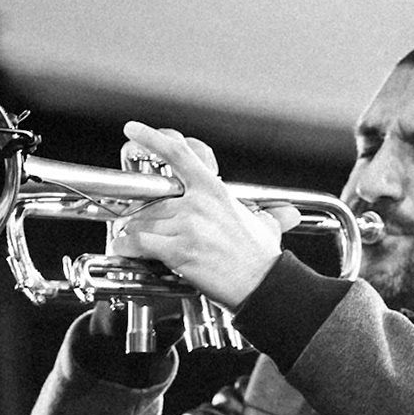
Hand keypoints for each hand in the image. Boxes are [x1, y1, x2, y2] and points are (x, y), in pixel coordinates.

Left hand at [113, 123, 303, 310]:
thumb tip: (288, 214)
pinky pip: (140, 243)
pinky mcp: (179, 250)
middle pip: (152, 198)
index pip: (178, 154)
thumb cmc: (262, 258)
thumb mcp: (266, 223)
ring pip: (143, 221)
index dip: (151, 137)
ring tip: (133, 238)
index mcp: (214, 190)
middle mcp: (198, 204)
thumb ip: (266, 213)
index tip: (133, 130)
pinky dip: (128, 246)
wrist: (261, 284)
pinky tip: (126, 248)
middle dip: (141, 211)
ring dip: (134, 230)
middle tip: (137, 219)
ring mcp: (187, 226)